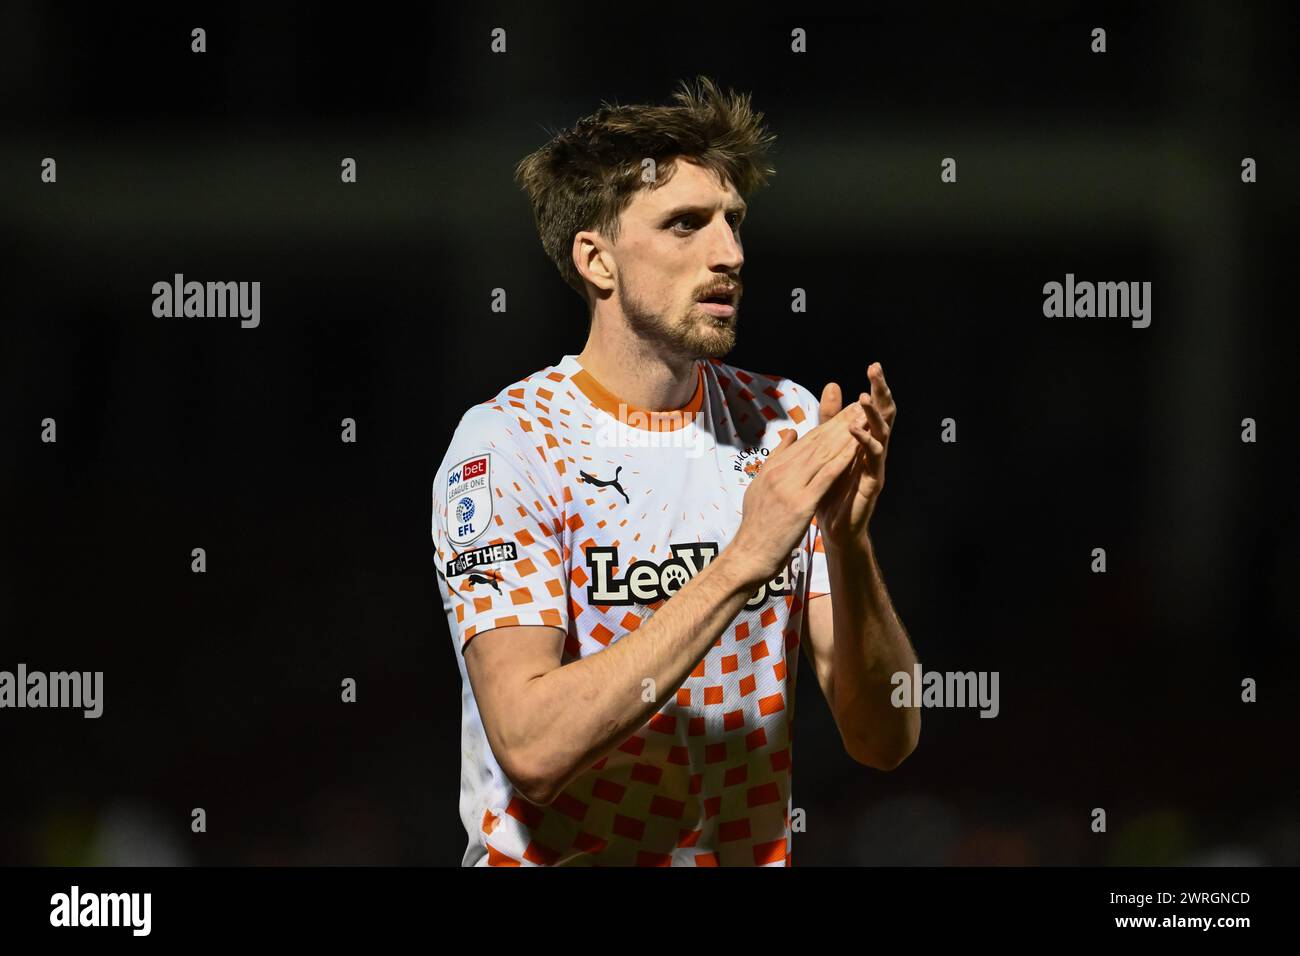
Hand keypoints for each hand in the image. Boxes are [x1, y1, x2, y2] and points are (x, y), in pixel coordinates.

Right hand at [730, 401, 866, 584]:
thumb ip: (775, 460)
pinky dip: (843, 459)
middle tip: (860, 405)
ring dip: (847, 434)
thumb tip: (790, 436)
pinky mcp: (801, 503)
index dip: (828, 424)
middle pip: (816, 442)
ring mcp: (790, 487)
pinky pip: (826, 476)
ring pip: (823, 454)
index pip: (805, 441)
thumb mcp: (760, 487)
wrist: (749, 554)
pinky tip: (857, 447)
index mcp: (772, 468)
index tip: (845, 410)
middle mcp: (781, 472)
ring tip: (864, 419)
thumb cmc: (756, 527)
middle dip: (841, 422)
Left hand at [814, 362, 895, 550]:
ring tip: (863, 397)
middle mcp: (876, 449)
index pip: (875, 408)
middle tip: (876, 370)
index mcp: (867, 440)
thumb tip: (834, 385)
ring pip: (882, 433)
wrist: (837, 527)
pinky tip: (854, 430)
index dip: (876, 387)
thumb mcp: (828, 446)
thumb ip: (831, 418)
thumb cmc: (834, 487)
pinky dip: (865, 442)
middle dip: (882, 392)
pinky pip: (872, 459)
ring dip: (873, 415)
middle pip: (885, 415)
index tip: (873, 365)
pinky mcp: (873, 482)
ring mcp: (877, 465)